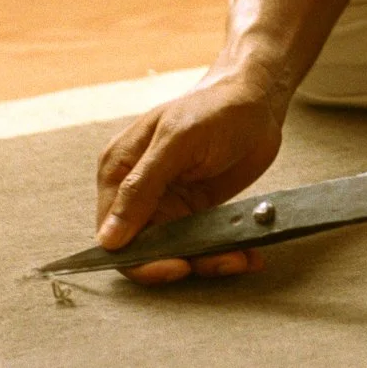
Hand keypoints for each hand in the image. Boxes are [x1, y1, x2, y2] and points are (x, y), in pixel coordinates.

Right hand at [94, 68, 286, 284]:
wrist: (258, 100)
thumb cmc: (215, 108)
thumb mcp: (177, 142)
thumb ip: (141, 188)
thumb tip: (108, 239)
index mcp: (119, 171)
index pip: (113, 235)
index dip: (141, 260)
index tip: (177, 267)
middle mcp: (137, 193)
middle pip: (146, 250)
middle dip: (183, 263)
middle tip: (221, 261)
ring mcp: (167, 204)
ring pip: (177, 253)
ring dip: (209, 261)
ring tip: (242, 257)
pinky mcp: (195, 211)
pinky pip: (201, 244)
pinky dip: (224, 253)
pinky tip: (247, 253)